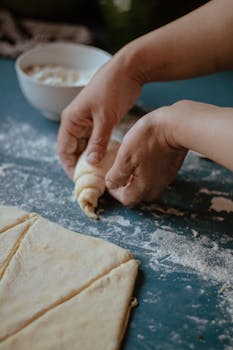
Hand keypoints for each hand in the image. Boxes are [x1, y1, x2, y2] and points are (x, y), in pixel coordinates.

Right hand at [57, 50, 141, 178]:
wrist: (128, 70)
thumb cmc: (113, 89)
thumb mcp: (105, 118)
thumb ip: (98, 141)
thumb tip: (90, 163)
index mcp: (71, 120)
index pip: (64, 150)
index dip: (70, 167)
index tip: (81, 181)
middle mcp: (75, 122)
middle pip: (73, 150)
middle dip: (80, 166)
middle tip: (92, 181)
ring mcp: (87, 121)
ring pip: (84, 146)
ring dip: (90, 159)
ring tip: (100, 174)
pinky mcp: (98, 121)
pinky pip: (94, 141)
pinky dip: (98, 151)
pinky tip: (106, 160)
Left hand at [105, 105, 187, 205]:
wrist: (176, 125)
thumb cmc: (148, 139)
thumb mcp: (125, 156)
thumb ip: (117, 175)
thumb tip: (111, 185)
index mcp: (144, 186)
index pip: (127, 200)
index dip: (115, 192)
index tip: (111, 178)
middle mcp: (157, 186)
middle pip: (139, 195)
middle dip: (127, 187)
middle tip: (120, 173)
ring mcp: (166, 177)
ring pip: (148, 186)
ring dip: (137, 180)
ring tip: (131, 164)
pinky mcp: (172, 168)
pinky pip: (157, 176)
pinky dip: (148, 171)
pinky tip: (144, 157)